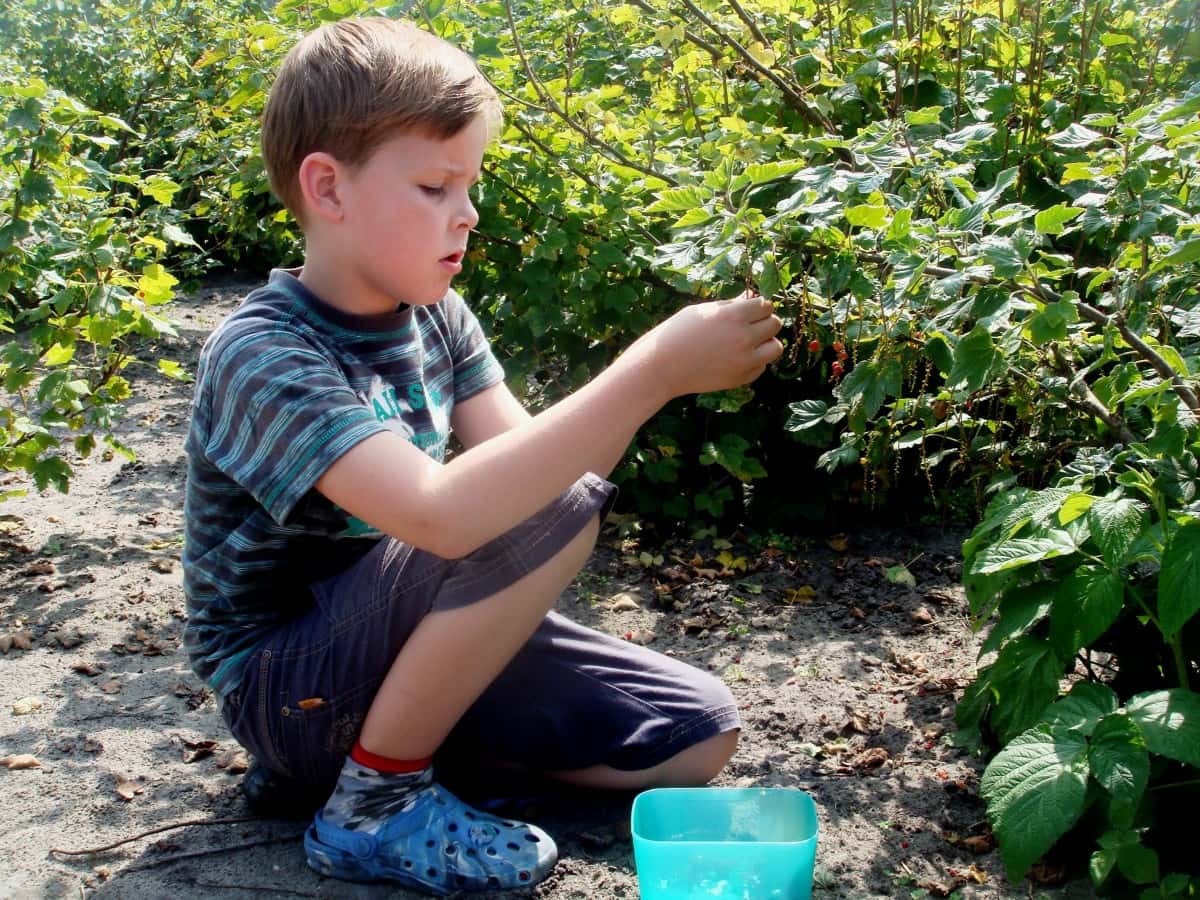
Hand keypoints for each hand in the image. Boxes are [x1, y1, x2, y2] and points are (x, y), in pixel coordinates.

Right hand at [629, 290, 783, 399]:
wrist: (662, 366)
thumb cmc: (678, 333)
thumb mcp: (703, 311)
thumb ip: (731, 305)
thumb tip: (751, 297)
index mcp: (734, 315)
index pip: (766, 305)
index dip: (758, 306)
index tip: (749, 310)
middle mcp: (743, 337)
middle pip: (774, 324)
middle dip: (763, 322)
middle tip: (749, 325)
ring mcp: (744, 360)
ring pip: (775, 347)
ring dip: (766, 343)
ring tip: (749, 342)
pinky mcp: (741, 378)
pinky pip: (761, 366)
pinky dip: (754, 361)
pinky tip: (736, 358)